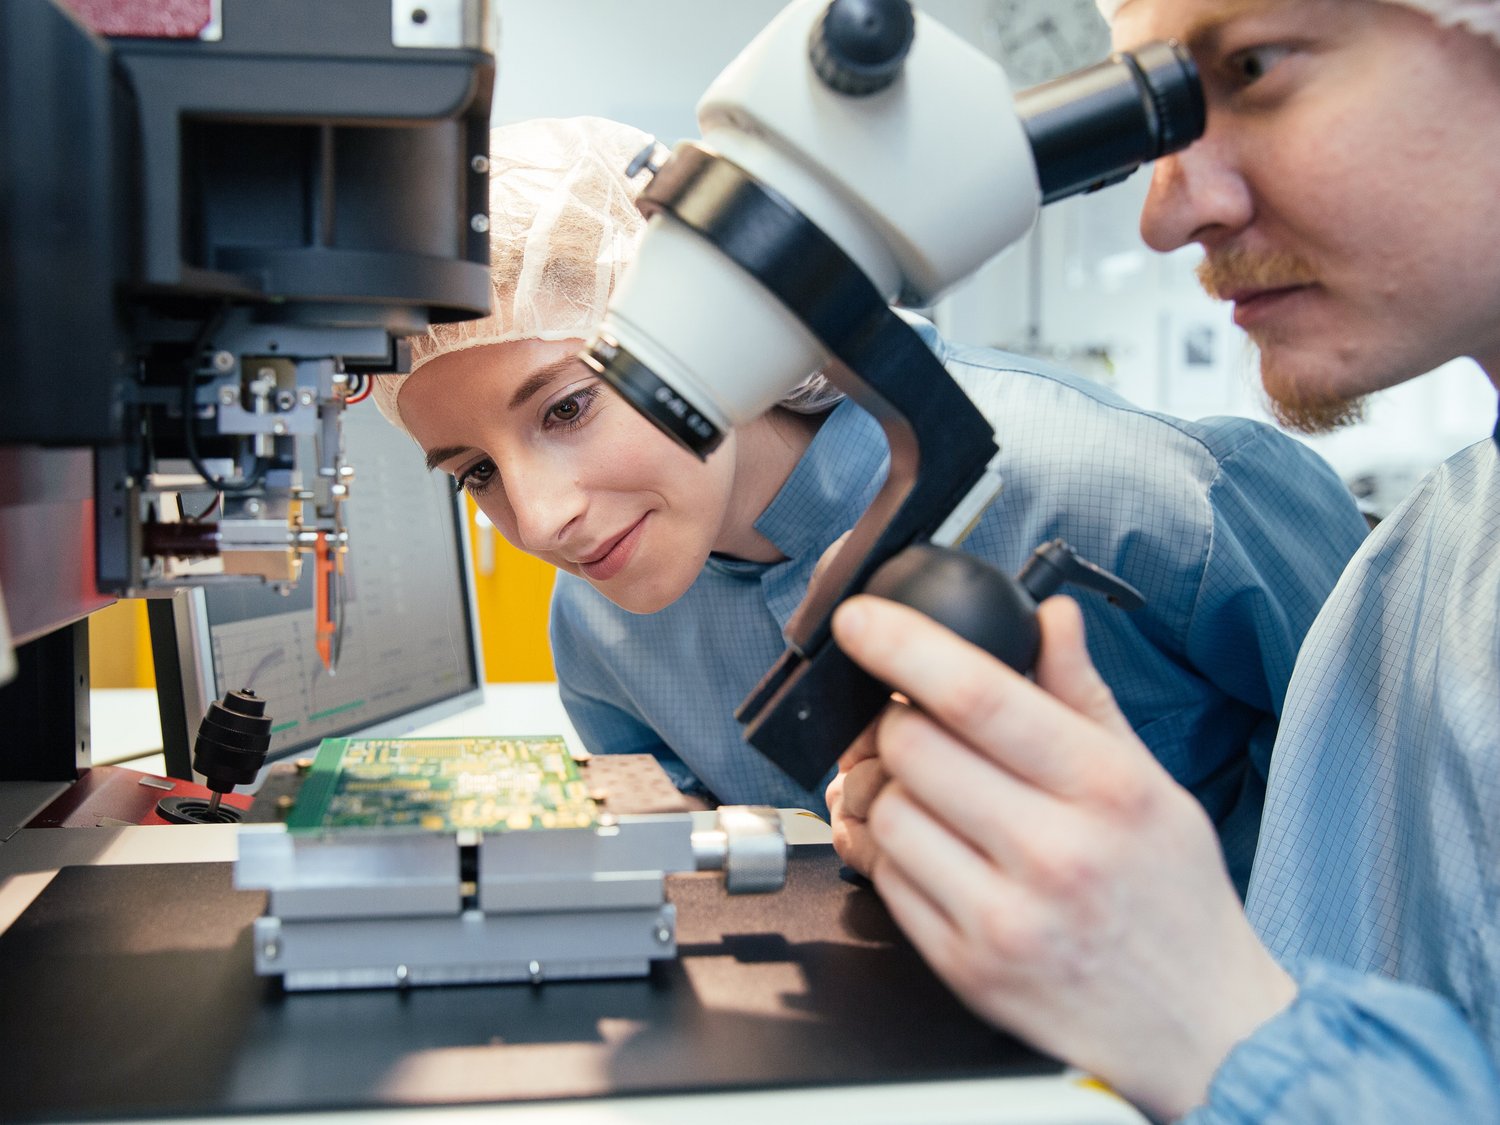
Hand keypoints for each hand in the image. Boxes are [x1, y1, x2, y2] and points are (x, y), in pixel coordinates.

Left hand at [830, 593, 1296, 1121]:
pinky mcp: (964, 967)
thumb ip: (1085, 695)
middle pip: (910, 747)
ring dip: (889, 790)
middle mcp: (1053, 853)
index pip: (977, 696)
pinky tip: (932, 848)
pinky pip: (886, 879)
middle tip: (916, 726)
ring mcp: (1003, 917)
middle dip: (896, 723)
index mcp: (1105, 790)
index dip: (902, 646)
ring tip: (932, 795)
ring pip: (886, 812)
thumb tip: (1050, 619)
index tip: (861, 621)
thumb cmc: (1174, 898)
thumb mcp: (1152, 783)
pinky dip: (892, 851)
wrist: (1200, 1029)